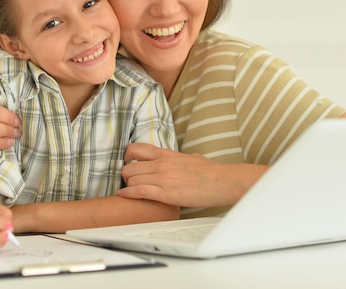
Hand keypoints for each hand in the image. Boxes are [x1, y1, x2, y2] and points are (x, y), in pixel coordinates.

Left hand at [118, 143, 267, 208]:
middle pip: (129, 167)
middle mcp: (161, 164)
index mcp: (167, 154)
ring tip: (130, 192)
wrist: (222, 181)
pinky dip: (128, 194)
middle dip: (126, 176)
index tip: (129, 163)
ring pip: (131, 179)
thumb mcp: (191, 158)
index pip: (136, 149)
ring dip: (128, 187)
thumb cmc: (211, 172)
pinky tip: (123, 196)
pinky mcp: (165, 193)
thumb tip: (180, 159)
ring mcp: (162, 177)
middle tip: (129, 182)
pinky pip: (138, 191)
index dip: (128, 157)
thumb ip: (179, 158)